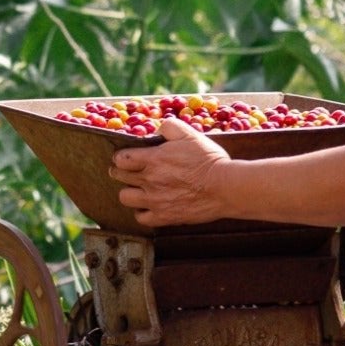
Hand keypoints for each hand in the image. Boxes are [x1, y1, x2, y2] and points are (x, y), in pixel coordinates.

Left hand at [108, 115, 232, 227]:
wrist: (224, 187)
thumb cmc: (208, 160)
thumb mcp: (190, 134)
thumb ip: (169, 127)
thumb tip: (157, 128)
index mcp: (153, 159)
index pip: (121, 158)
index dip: (121, 157)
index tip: (125, 157)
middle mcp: (149, 180)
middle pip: (119, 176)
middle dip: (120, 171)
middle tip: (128, 170)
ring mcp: (155, 201)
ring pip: (125, 197)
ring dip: (129, 192)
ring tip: (138, 188)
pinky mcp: (164, 217)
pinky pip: (141, 218)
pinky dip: (142, 212)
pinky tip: (149, 205)